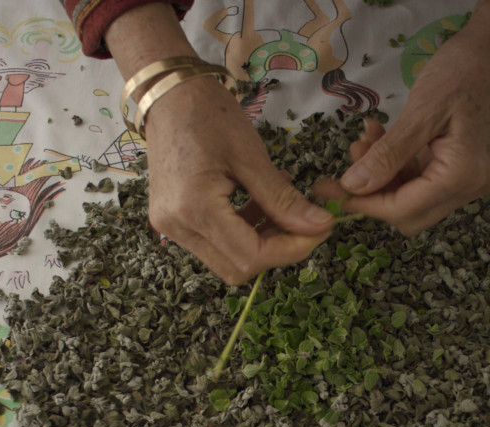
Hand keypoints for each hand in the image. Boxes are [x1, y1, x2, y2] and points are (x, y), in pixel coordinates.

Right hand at [104, 2, 332, 285]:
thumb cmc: (209, 115)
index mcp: (195, 208)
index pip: (252, 256)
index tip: (320, 229)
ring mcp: (170, 227)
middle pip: (238, 268)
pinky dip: (243, 233)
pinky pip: (214, 244)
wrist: (168, 95)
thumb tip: (321, 226)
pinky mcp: (173, 222)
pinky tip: (257, 204)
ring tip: (280, 208)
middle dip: (277, 251)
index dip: (291, 250)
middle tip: (304, 223)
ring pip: (227, 260)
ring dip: (261, 243)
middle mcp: (176, 227)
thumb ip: (283, 199)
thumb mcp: (251, 155)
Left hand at [315, 1, 489, 234]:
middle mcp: (469, 187)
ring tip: (365, 140)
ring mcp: (468, 179)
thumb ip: (387, 155)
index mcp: (462, 177)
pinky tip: (381, 137)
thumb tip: (353, 186)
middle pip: (409, 214)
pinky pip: (422, 178)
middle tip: (349, 163)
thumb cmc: (463, 72)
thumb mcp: (420, 113)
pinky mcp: (462, 167)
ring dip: (383, 176)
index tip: (331, 190)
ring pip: (412, 197)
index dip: (364, 203)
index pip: (403, 210)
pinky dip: (398, 164)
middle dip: (374, 193)